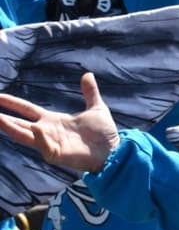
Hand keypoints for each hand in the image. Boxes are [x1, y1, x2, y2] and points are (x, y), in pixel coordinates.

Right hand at [0, 73, 119, 172]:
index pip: (27, 110)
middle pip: (19, 124)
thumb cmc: (104, 134)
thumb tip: (88, 74)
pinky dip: (41, 138)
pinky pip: (45, 147)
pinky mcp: (58, 155)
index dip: (13, 103)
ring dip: (11, 128)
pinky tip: (37, 128)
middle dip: (3, 118)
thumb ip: (90, 92)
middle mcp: (47, 132)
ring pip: (25, 136)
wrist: (115, 151)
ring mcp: (51, 144)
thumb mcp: (96, 108)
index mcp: (53, 121)